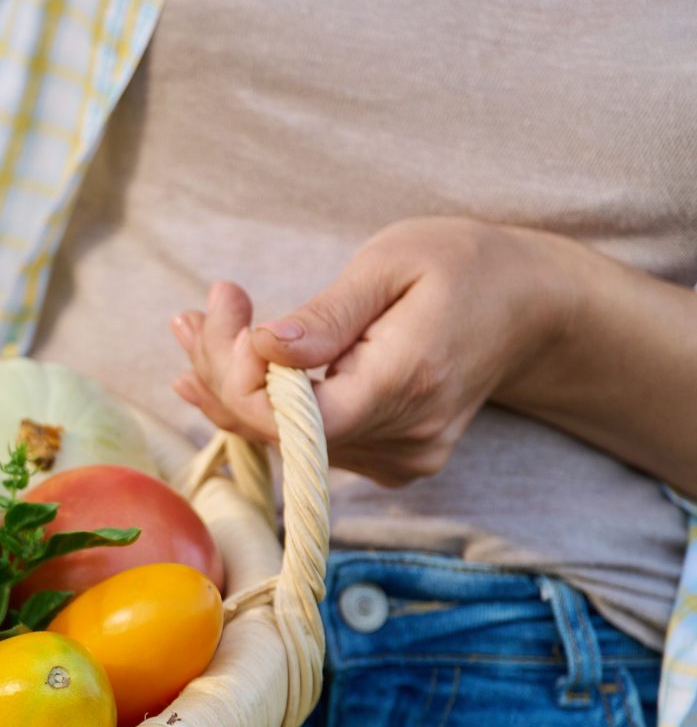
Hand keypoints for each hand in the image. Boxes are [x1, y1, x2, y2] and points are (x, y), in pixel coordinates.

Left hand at [167, 217, 575, 485]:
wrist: (530, 306)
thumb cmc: (462, 266)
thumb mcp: (392, 264)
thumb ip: (326, 316)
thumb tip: (263, 349)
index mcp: (406, 383)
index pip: (291, 419)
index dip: (237, 373)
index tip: (226, 301)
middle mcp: (404, 438)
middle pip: (278, 431)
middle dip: (221, 370)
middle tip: (196, 312)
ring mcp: (399, 459)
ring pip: (285, 439)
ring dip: (232, 384)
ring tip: (199, 325)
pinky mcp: (390, 462)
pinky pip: (307, 443)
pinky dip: (265, 403)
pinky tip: (233, 362)